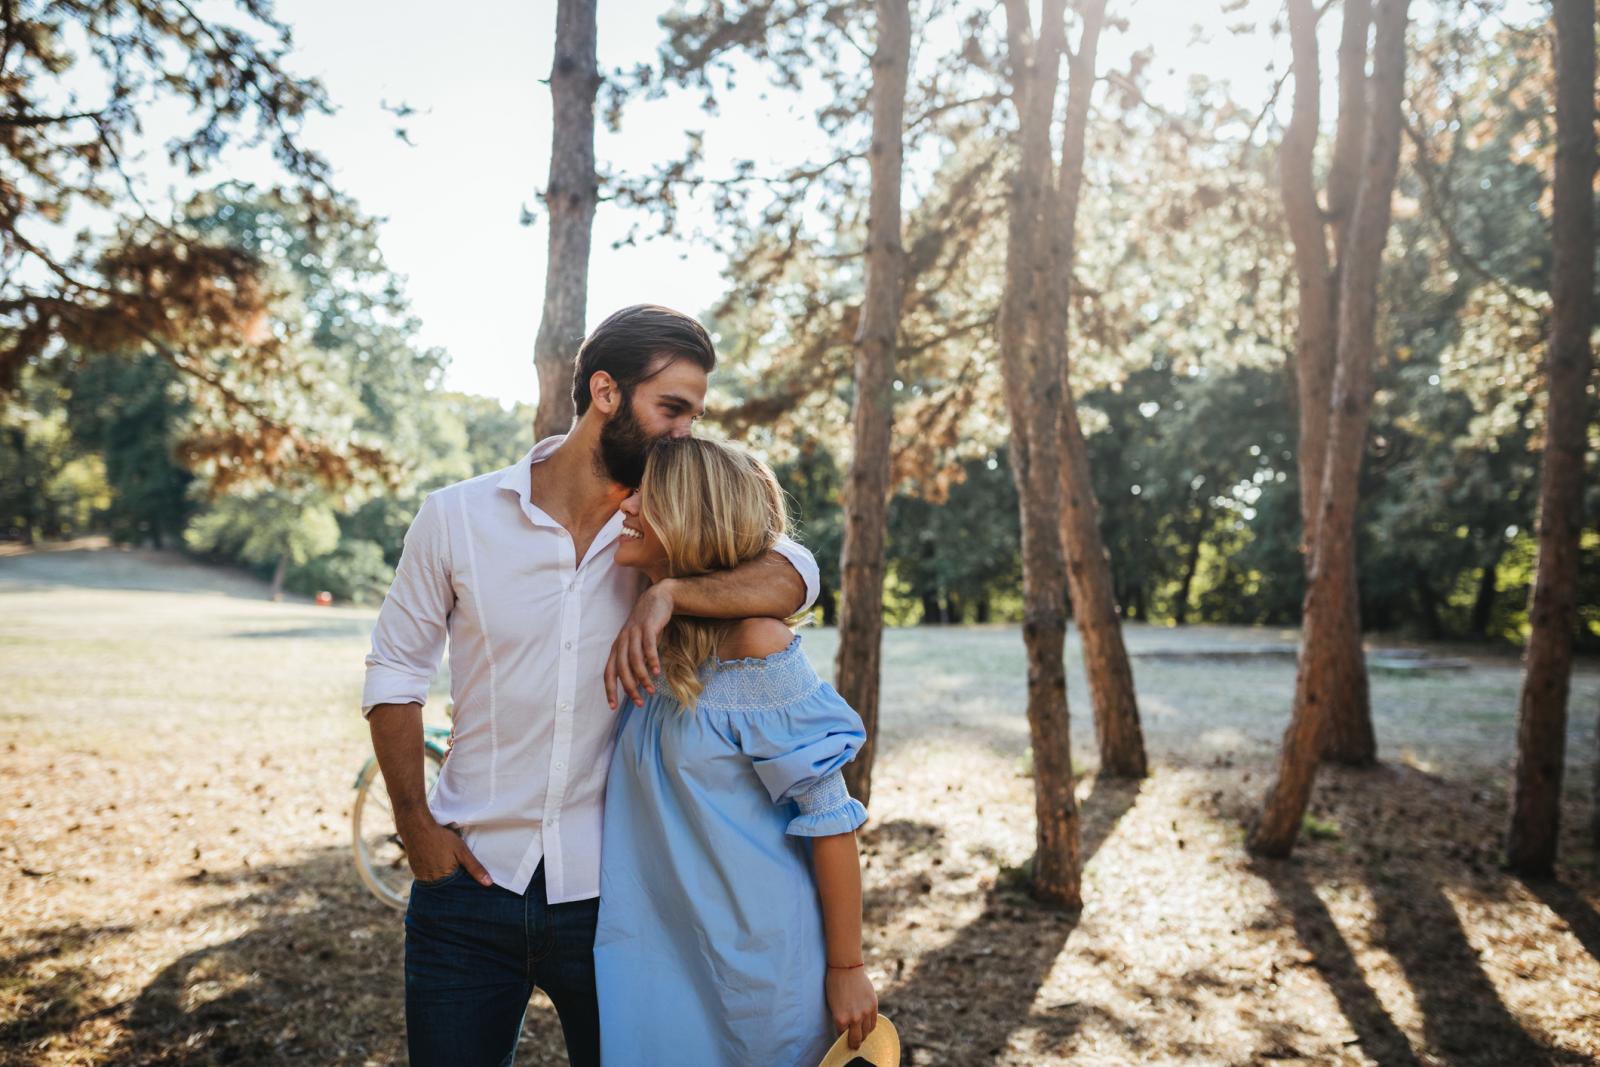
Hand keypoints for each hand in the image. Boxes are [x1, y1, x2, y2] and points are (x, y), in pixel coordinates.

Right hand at [400, 815, 491, 886]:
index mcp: (445, 877)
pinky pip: (427, 878)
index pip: (458, 889)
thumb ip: (475, 867)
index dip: (464, 885)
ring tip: (447, 868)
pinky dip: (433, 875)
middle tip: (457, 872)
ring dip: (443, 879)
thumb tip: (489, 883)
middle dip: (453, 884)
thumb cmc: (441, 837)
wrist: (417, 828)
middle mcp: (432, 881)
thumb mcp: (462, 850)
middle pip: (447, 887)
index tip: (470, 883)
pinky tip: (437, 865)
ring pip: (437, 883)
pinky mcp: (415, 872)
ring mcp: (422, 877)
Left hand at [604, 581, 673, 708]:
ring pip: (634, 660)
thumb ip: (635, 661)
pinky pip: (648, 646)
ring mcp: (634, 633)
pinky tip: (657, 672)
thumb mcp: (637, 644)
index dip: (610, 689)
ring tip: (651, 690)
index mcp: (617, 647)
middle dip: (629, 688)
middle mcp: (622, 641)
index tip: (613, 707)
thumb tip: (637, 683)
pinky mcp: (647, 626)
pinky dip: (652, 660)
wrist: (657, 599)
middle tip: (639, 702)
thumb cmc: (647, 626)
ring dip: (642, 677)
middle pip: (621, 668)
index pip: (609, 672)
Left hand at [825, 966, 877, 1049]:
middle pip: (856, 1039)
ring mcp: (865, 1012)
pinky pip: (873, 1023)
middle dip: (854, 1043)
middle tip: (854, 1045)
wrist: (846, 968)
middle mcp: (854, 1018)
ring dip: (864, 1035)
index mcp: (840, 1019)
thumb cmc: (835, 985)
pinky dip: (870, 1027)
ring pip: (867, 1032)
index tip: (843, 1042)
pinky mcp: (873, 1005)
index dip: (842, 1039)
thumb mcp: (833, 1005)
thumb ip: (841, 1019)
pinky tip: (867, 1026)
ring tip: (861, 1035)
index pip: (842, 1037)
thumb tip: (846, 1030)